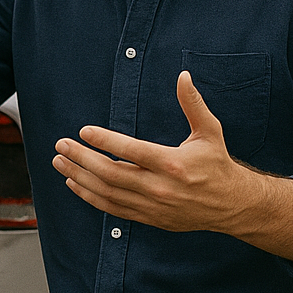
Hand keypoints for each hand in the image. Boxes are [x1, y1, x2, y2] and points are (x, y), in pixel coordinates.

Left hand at [51, 72, 292, 261]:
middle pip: (112, 173)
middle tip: (61, 145)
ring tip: (60, 162)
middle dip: (82, 159)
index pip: (133, 151)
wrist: (232, 205)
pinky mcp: (148, 217)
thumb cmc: (217, 164)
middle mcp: (160, 187)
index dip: (106, 141)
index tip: (83, 131)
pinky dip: (90, 196)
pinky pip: (112, 208)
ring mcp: (152, 205)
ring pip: (107, 193)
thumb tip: (183, 75)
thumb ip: (193, 104)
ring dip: (80, 177)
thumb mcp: (209, 131)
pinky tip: (74, 183)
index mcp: (174, 164)